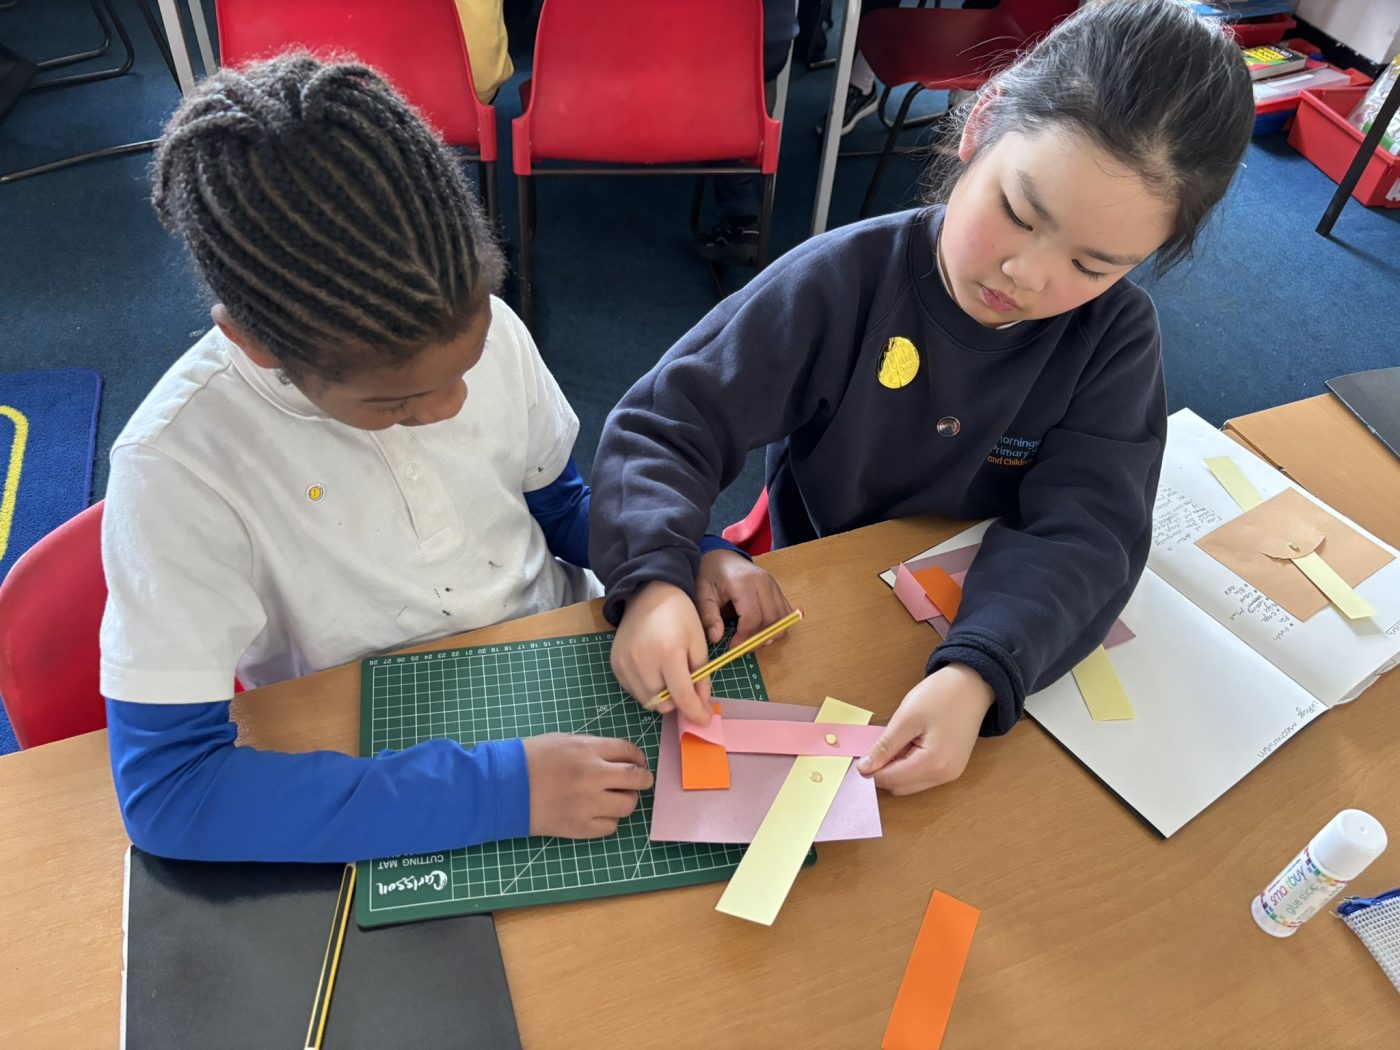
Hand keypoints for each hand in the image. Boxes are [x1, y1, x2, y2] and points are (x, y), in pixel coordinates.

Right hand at [521, 733, 653, 837]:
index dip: (638, 758)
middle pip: (637, 779)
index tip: (638, 763)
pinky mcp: (579, 827)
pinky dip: (608, 820)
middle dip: (643, 779)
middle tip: (640, 781)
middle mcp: (593, 776)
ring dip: (625, 800)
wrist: (504, 786)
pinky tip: (597, 813)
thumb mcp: (563, 740)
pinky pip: (610, 826)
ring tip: (613, 798)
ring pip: (627, 805)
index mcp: (588, 750)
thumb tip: (620, 758)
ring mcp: (587, 804)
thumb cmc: (531, 759)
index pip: (630, 752)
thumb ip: (593, 748)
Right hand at [610, 581, 712, 723]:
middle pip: (663, 705)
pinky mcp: (615, 665)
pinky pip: (634, 691)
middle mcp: (643, 662)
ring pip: (647, 702)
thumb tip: (701, 706)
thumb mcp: (699, 643)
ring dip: (662, 698)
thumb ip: (702, 676)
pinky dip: (647, 689)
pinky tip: (653, 671)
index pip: (682, 696)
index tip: (705, 719)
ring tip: (669, 676)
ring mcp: (625, 664)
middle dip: (678, 702)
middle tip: (686, 687)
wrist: (648, 593)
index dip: (695, 712)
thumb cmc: (679, 615)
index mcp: (668, 653)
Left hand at [694, 549, 792, 645]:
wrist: (721, 555)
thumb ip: (709, 615)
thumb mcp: (702, 593)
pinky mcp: (777, 589)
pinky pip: (786, 612)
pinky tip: (762, 630)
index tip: (732, 647)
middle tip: (743, 647)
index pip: (753, 617)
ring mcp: (774, 585)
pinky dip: (778, 625)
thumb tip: (716, 638)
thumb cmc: (710, 574)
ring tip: (752, 639)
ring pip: (783, 618)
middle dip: (758, 638)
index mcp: (744, 583)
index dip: (745, 638)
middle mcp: (764, 583)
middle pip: (772, 620)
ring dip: (771, 634)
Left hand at [856, 663, 993, 794]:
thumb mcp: (906, 718)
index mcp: (933, 764)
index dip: (870, 768)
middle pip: (899, 786)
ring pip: (910, 783)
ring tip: (902, 738)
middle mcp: (944, 776)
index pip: (889, 780)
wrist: (973, 684)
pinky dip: (910, 764)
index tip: (860, 752)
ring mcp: (950, 773)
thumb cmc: (942, 695)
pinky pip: (922, 775)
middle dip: (885, 768)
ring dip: (897, 767)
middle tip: (883, 741)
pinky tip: (912, 742)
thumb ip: (884, 746)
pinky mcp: (951, 767)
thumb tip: (864, 767)